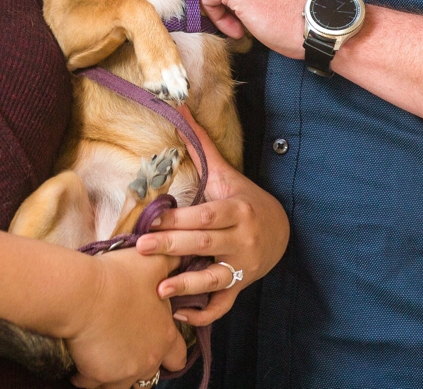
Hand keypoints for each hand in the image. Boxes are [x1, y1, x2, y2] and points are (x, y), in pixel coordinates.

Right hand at [65, 247, 186, 387]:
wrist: (84, 292)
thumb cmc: (119, 276)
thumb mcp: (153, 263)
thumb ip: (172, 262)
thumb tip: (181, 253)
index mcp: (165, 336)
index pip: (178, 357)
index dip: (170, 353)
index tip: (157, 345)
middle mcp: (148, 360)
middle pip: (151, 378)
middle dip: (141, 368)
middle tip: (126, 353)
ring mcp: (123, 372)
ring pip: (123, 388)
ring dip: (115, 377)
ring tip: (104, 362)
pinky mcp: (97, 376)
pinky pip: (92, 386)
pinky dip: (87, 378)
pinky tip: (81, 366)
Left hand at [133, 108, 289, 325]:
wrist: (281, 230)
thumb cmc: (244, 198)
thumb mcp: (226, 173)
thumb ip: (201, 145)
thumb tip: (178, 107)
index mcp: (237, 210)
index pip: (206, 215)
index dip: (180, 218)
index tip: (150, 218)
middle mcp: (242, 240)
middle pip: (205, 244)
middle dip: (172, 247)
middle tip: (141, 248)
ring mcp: (243, 267)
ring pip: (216, 280)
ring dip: (187, 286)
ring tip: (160, 290)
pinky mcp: (241, 287)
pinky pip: (223, 305)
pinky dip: (203, 315)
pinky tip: (178, 316)